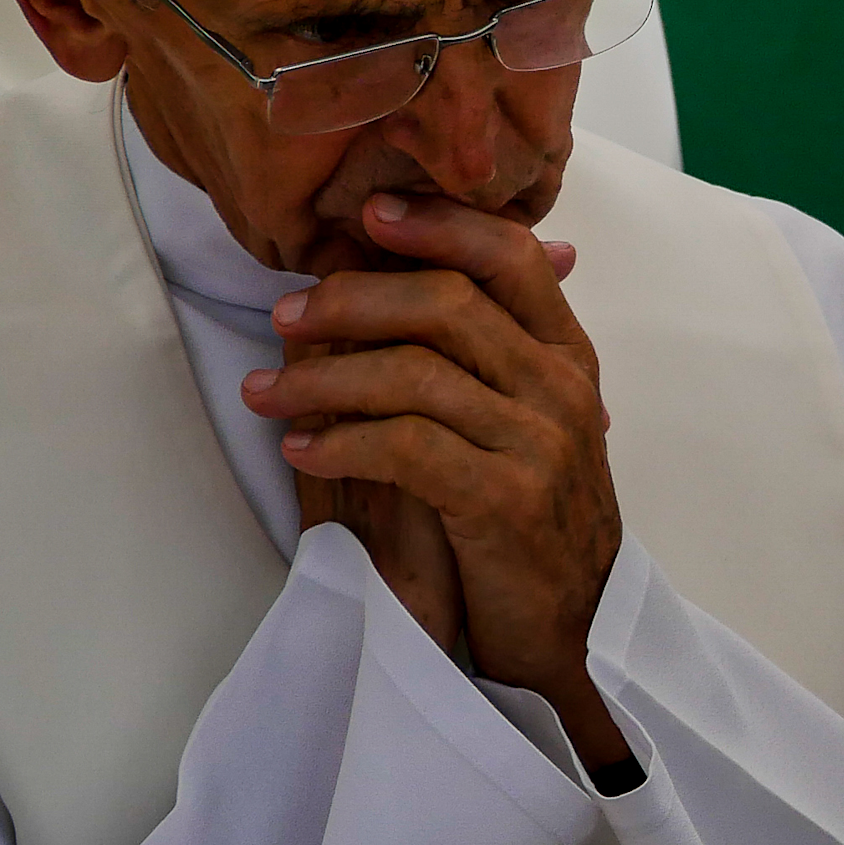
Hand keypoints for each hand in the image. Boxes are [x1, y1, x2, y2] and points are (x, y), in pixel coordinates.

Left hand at [250, 196, 628, 767]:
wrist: (577, 629)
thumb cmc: (535, 521)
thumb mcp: (535, 423)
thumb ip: (499, 353)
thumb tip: (434, 280)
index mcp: (569, 356)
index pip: (511, 256)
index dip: (436, 225)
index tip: (365, 214)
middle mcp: (562, 388)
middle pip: (448, 303)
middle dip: (350, 301)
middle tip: (284, 317)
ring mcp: (539, 443)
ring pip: (415, 374)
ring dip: (323, 377)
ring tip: (265, 392)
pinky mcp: (505, 501)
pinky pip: (406, 447)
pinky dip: (340, 441)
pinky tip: (298, 448)